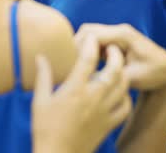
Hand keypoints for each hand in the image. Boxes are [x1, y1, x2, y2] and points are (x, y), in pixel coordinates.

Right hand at [32, 35, 130, 152]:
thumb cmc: (45, 128)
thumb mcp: (39, 100)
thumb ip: (43, 76)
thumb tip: (41, 57)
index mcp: (74, 89)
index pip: (87, 60)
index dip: (91, 44)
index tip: (90, 37)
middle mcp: (92, 97)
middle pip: (113, 70)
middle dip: (115, 55)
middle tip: (112, 48)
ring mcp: (103, 111)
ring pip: (123, 86)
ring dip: (122, 72)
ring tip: (118, 65)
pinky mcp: (109, 123)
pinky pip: (125, 107)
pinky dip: (126, 96)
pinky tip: (121, 92)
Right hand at [74, 24, 165, 91]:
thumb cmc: (154, 75)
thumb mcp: (133, 78)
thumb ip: (110, 75)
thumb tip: (88, 77)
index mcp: (123, 35)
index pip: (92, 33)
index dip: (79, 46)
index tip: (73, 64)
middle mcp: (119, 30)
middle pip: (87, 30)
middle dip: (76, 45)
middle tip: (70, 64)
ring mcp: (116, 34)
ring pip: (89, 35)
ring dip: (80, 47)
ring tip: (75, 65)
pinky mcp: (113, 41)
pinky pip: (94, 41)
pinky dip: (86, 50)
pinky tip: (84, 64)